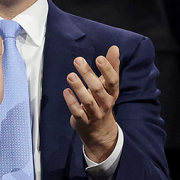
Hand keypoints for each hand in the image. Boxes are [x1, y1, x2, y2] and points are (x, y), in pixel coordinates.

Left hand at [63, 45, 119, 162]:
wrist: (100, 131)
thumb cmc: (102, 101)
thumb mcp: (108, 85)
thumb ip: (111, 67)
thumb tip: (114, 48)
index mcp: (112, 93)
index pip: (113, 80)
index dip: (107, 69)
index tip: (99, 58)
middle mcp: (105, 103)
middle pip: (98, 88)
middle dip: (88, 74)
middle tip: (78, 60)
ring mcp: (94, 113)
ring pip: (88, 101)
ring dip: (78, 87)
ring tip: (70, 75)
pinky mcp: (83, 120)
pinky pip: (77, 112)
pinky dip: (71, 102)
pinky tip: (65, 91)